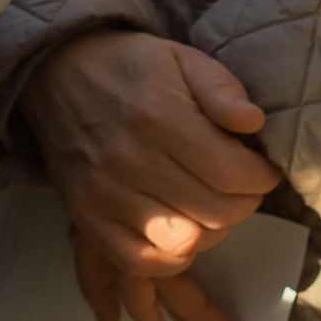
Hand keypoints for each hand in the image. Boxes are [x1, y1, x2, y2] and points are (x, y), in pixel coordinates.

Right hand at [24, 31, 281, 320]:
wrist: (57, 73)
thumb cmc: (131, 68)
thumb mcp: (183, 58)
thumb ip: (222, 88)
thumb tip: (253, 123)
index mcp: (158, 117)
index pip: (231, 172)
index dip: (261, 178)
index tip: (263, 171)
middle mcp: (129, 160)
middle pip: (214, 212)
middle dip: (243, 204)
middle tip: (242, 189)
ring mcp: (104, 193)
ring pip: (182, 243)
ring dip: (211, 232)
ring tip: (211, 210)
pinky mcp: (85, 215)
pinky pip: (137, 261)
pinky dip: (168, 260)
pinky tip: (181, 239)